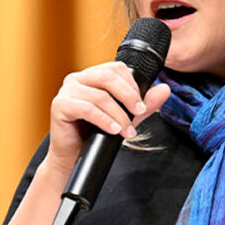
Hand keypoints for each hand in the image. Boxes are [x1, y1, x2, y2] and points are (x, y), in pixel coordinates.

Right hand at [45, 61, 171, 173]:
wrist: (73, 156)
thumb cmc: (95, 133)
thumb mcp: (125, 116)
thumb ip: (144, 103)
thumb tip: (165, 89)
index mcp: (91, 76)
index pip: (116, 68)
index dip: (132, 84)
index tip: (142, 104)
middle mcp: (77, 79)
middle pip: (108, 77)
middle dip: (128, 96)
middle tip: (140, 112)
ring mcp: (66, 91)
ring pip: (100, 96)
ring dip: (118, 115)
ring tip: (127, 131)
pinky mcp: (59, 105)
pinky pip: (87, 109)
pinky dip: (104, 120)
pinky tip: (113, 130)